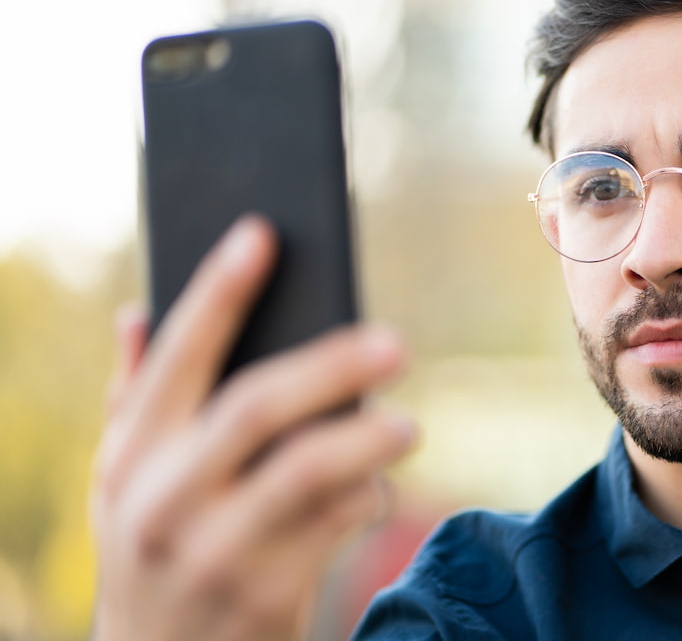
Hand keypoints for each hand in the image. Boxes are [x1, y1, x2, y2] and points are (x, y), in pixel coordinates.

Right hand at [91, 216, 417, 640]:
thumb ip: (132, 400)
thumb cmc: (153, 549)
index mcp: (131, 456)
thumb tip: (138, 312)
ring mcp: (213, 552)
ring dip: (367, 441)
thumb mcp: (123, 484)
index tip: (261, 234)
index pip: (176, 358)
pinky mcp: (264, 596)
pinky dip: (367, 499)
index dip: (218, 292)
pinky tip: (377, 488)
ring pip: (306, 473)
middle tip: (396, 343)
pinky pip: (334, 528)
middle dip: (329, 366)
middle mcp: (164, 500)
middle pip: (255, 408)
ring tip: (409, 425)